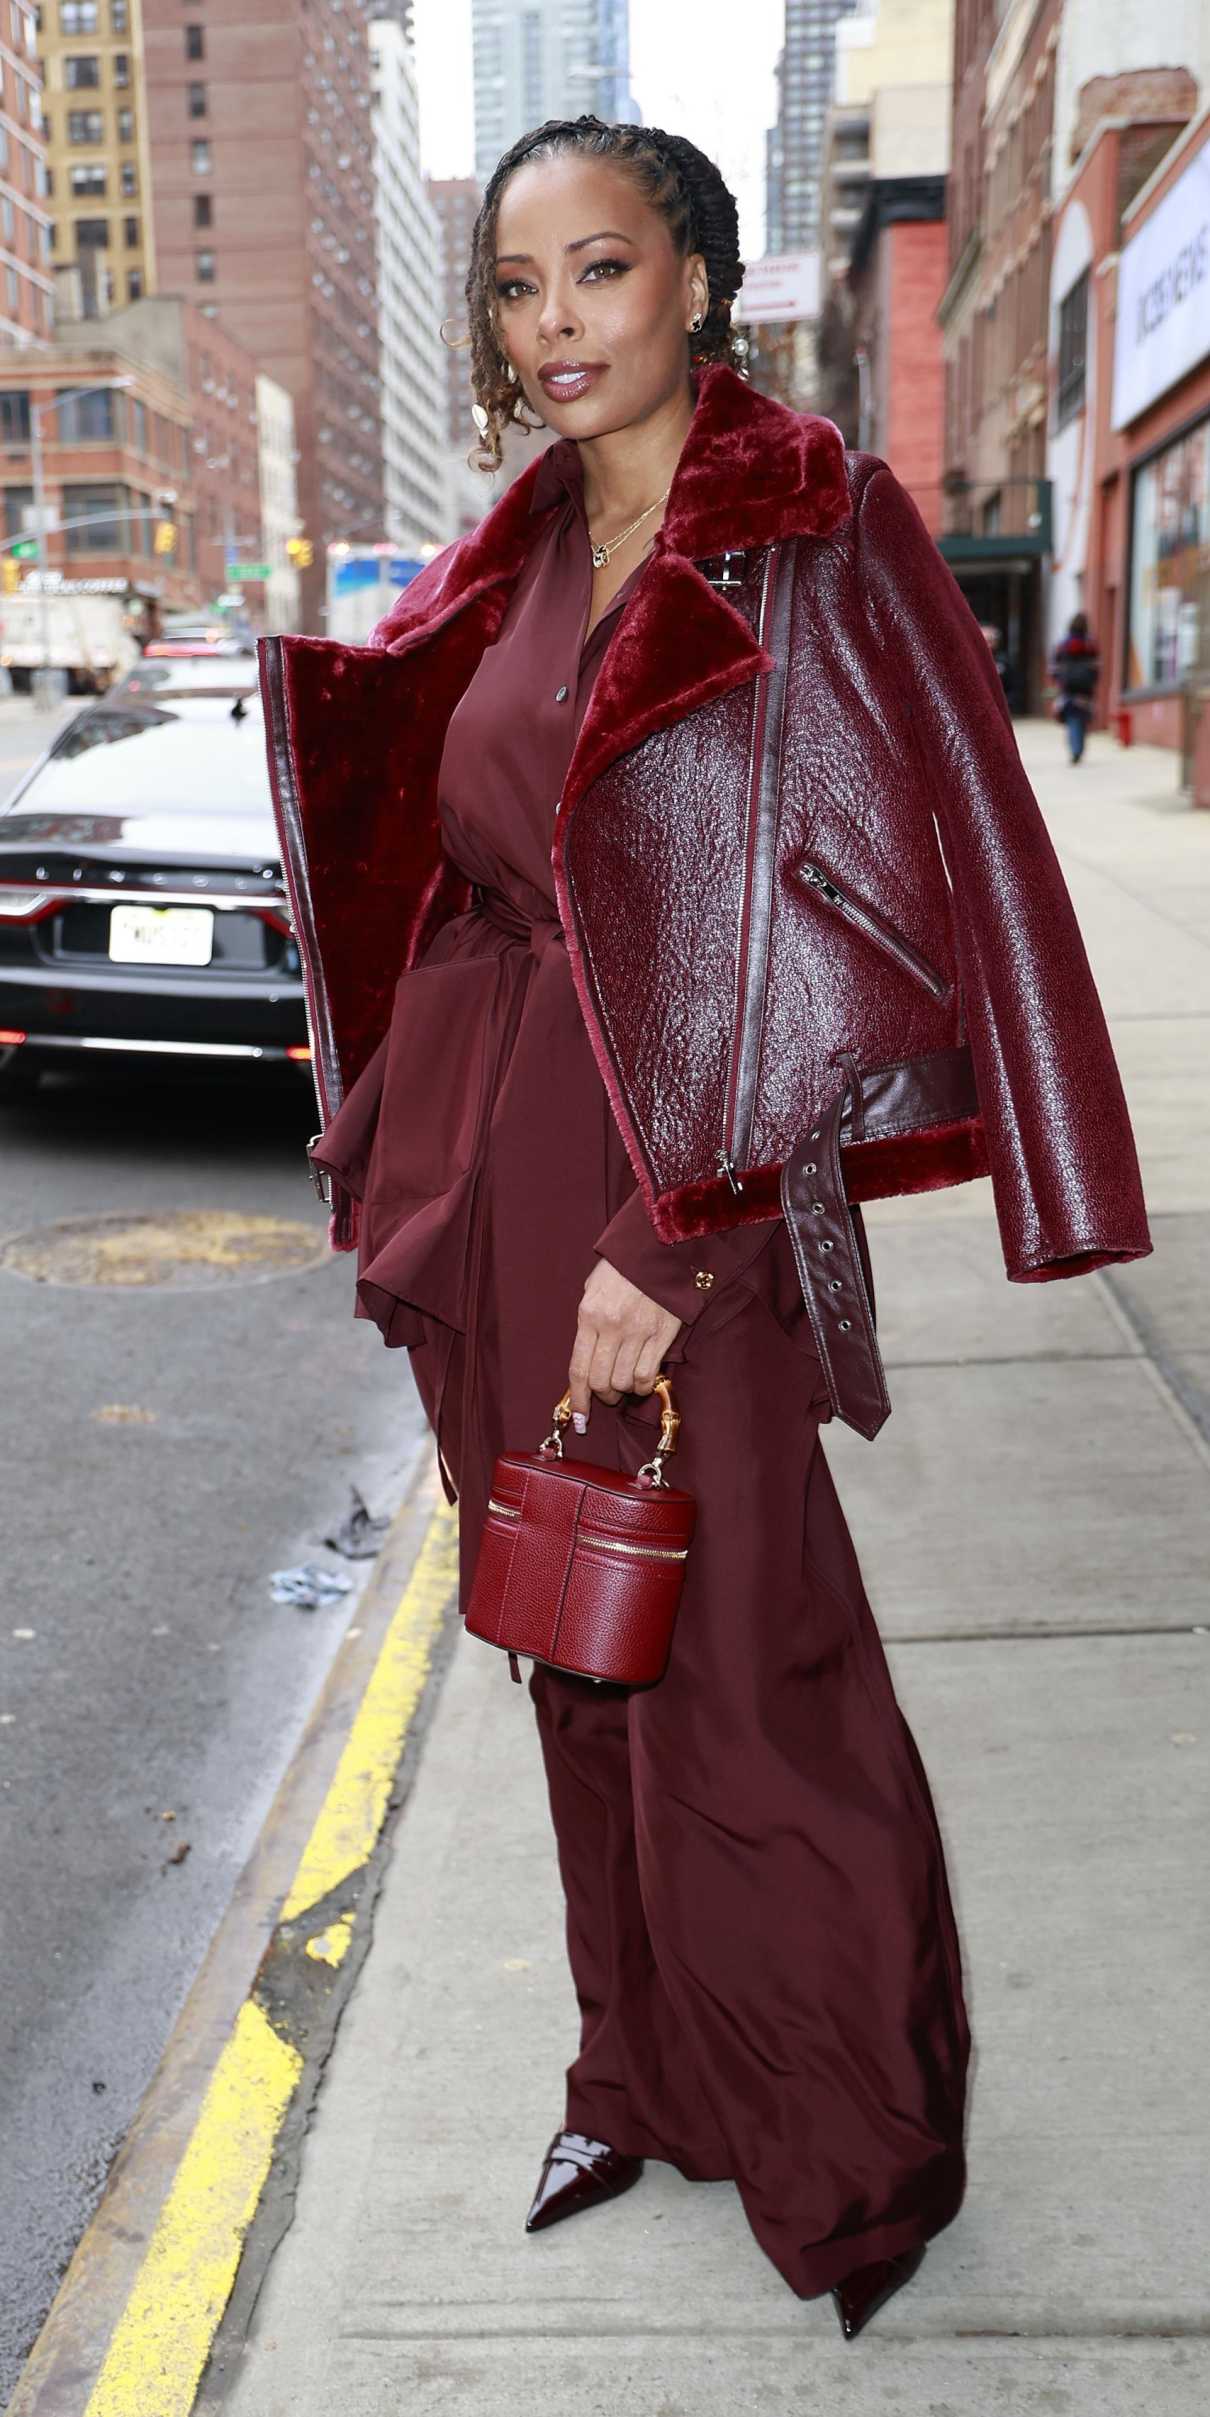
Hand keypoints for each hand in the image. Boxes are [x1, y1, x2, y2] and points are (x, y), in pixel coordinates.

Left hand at [568, 1259, 681, 1422]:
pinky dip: (643, 1385)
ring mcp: (638, 1333)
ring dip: (623, 1390)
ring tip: (625, 1382)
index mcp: (589, 1315)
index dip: (578, 1398)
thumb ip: (588, 1322)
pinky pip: (648, 1375)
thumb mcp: (592, 1288)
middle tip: (606, 1394)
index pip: (578, 1368)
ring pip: (625, 1382)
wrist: (659, 1249)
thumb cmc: (623, 1268)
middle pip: (601, 1381)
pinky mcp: (662, 1335)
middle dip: (602, 1396)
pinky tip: (642, 1379)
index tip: (579, 1415)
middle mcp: (612, 1327)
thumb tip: (586, 1356)